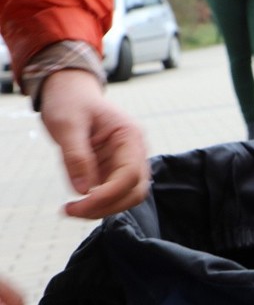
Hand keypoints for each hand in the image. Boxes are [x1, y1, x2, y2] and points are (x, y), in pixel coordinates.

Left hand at [39, 70, 148, 218]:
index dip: (108, 195)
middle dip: (107, 206)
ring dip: (101, 208)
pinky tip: (75, 202)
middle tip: (72, 211)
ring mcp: (124, 162)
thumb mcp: (67, 125)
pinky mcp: (112, 170)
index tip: (79, 203)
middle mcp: (134, 152)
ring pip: (126, 196)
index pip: (130, 175)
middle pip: (134, 191)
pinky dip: (95, 204)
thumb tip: (83, 190)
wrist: (70, 93)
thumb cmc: (71, 102)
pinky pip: (111, 194)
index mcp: (130, 136)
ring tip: (72, 209)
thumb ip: (76, 157)